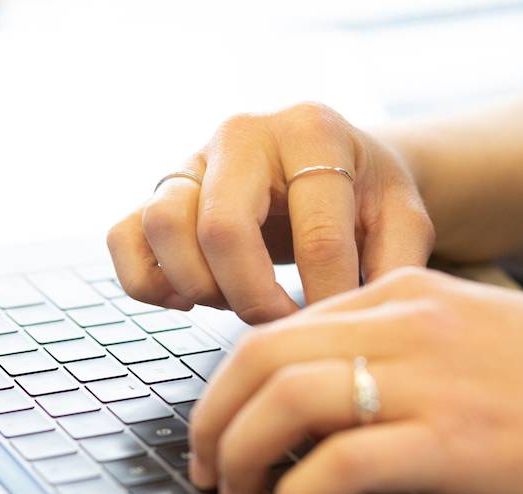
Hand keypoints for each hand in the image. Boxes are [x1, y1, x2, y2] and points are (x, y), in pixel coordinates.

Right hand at [107, 103, 433, 323]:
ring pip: (161, 224)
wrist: (329, 162)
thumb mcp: (400, 217)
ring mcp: (192, 160)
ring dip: (197, 284)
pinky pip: (122, 237)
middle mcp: (241, 135)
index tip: (332, 333)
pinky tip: (189, 298)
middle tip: (277, 320)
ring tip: (233, 300)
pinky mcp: (159, 190)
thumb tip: (351, 323)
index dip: (326, 299)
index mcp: (310, 132)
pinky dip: (148, 281)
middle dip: (251, 297)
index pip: (315, 234)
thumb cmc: (363, 194)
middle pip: (221, 227)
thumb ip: (393, 263)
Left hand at [188, 267, 522, 493]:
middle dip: (214, 416)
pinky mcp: (455, 440)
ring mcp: (429, 378)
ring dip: (241, 453)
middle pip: (263, 358)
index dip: (229, 383)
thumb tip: (304, 396)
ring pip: (288, 401)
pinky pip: (342, 463)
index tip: (217, 423)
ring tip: (232, 493)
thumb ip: (383, 346)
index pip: (278, 329)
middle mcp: (405, 323)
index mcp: (401, 291)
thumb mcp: (459, 331)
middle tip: (204, 463)